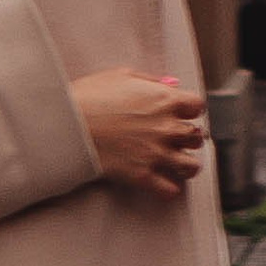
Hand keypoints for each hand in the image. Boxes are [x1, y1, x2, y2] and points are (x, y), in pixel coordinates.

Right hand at [74, 67, 207, 197]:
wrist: (67, 124)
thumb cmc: (89, 96)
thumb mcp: (121, 76)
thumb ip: (151, 81)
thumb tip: (171, 85)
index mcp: (164, 100)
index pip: (198, 106)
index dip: (190, 109)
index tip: (183, 112)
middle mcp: (166, 128)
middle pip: (196, 137)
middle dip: (188, 137)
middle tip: (177, 138)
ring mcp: (156, 154)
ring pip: (191, 166)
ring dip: (186, 164)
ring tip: (177, 163)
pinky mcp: (142, 176)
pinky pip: (170, 189)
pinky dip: (169, 188)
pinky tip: (163, 182)